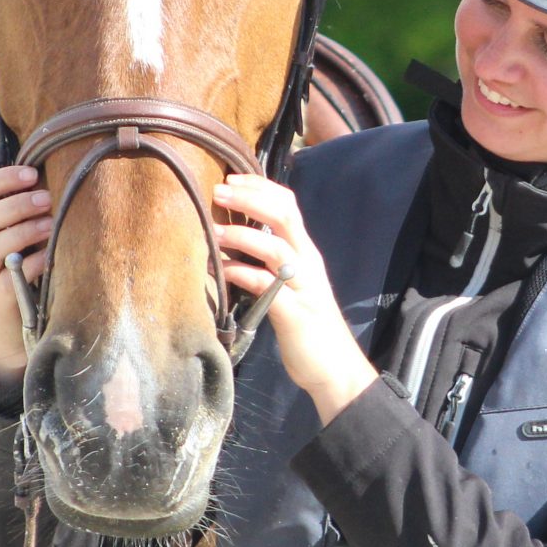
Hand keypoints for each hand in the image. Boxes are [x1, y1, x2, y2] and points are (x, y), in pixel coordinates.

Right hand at [0, 127, 50, 376]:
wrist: (4, 324)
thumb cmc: (7, 259)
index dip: (1, 179)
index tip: (31, 173)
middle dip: (15, 204)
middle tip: (47, 196)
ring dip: (24, 231)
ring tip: (51, 223)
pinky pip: (8, 281)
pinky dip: (31, 266)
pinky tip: (51, 257)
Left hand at [212, 175, 376, 424]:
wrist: (334, 368)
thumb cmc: (307, 326)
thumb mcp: (289, 285)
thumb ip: (270, 262)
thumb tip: (235, 241)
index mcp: (306, 253)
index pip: (288, 204)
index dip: (260, 186)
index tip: (230, 178)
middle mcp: (307, 263)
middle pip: (284, 215)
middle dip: (250, 198)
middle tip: (219, 190)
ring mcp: (302, 286)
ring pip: (276, 247)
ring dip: (241, 235)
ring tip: (212, 230)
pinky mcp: (294, 313)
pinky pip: (266, 286)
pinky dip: (241, 273)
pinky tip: (220, 270)